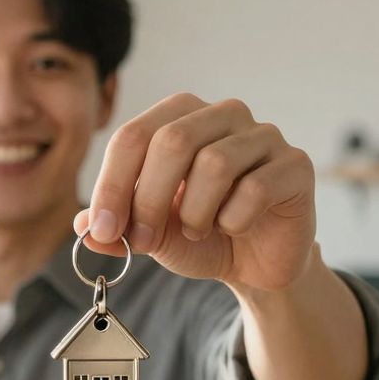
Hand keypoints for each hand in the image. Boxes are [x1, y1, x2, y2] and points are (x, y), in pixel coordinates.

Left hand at [74, 93, 316, 291]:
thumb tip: (83, 227)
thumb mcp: (150, 234)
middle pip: (172, 140)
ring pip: (214, 163)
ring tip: (198, 231)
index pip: (133, 136)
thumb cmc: (202, 235)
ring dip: (195, 213)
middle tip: (144, 240)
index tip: (104, 230)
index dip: (113, 185)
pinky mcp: (295, 165)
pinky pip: (254, 188)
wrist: (256, 264)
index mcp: (180, 117)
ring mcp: (263, 136)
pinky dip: (233, 220)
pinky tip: (233, 228)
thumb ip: (116, 228)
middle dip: (150, 199)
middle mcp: (223, 114)